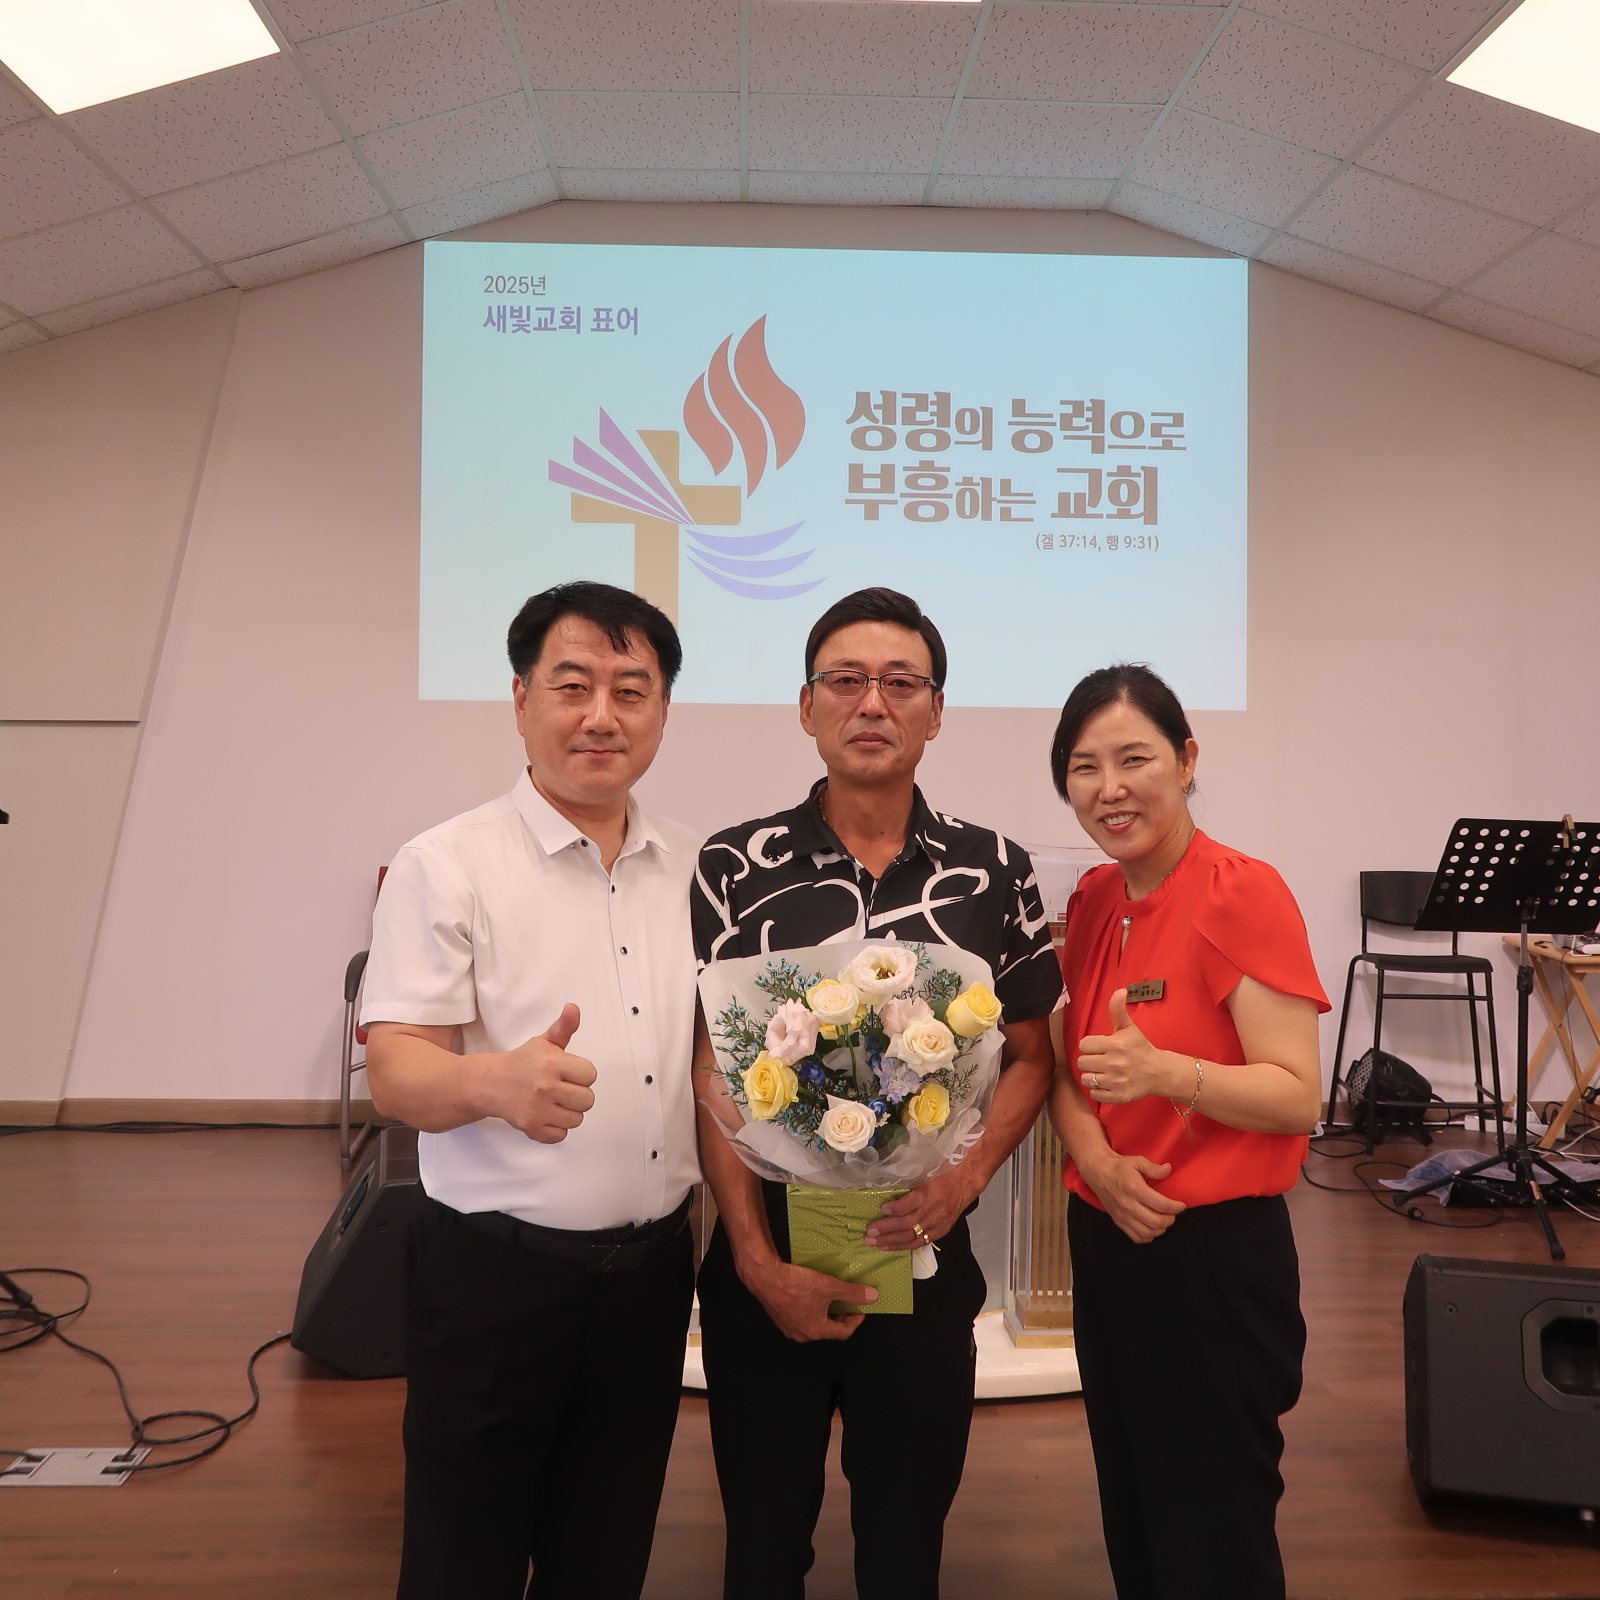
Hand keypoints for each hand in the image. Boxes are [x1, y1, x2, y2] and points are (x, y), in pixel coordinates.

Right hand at [476, 1004, 596, 1143]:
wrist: (490, 1083)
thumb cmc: (522, 1063)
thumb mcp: (544, 1042)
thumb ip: (564, 1027)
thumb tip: (574, 1009)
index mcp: (552, 1063)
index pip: (590, 1075)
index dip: (581, 1074)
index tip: (568, 1072)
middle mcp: (545, 1086)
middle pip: (588, 1100)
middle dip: (577, 1094)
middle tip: (561, 1088)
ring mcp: (538, 1109)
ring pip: (577, 1119)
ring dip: (568, 1112)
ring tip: (554, 1101)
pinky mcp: (531, 1128)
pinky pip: (561, 1135)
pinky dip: (555, 1129)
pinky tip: (546, 1115)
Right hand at [742, 1258, 876, 1341]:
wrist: (765, 1277)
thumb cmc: (797, 1284)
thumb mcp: (829, 1286)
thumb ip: (852, 1292)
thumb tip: (873, 1296)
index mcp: (816, 1331)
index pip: (843, 1332)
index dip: (855, 1319)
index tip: (860, 1307)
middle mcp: (802, 1334)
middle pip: (828, 1329)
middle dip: (840, 1316)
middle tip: (846, 1301)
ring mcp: (789, 1328)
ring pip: (814, 1323)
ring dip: (824, 1313)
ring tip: (830, 1297)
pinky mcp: (780, 1318)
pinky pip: (801, 1317)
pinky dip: (811, 1309)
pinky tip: (810, 1295)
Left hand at [864, 1167, 977, 1251]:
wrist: (967, 1180)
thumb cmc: (943, 1171)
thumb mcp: (925, 1170)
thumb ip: (907, 1180)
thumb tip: (885, 1187)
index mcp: (928, 1192)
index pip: (909, 1205)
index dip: (894, 1209)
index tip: (881, 1209)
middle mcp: (933, 1210)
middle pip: (906, 1224)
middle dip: (886, 1230)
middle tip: (869, 1234)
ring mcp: (937, 1222)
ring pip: (912, 1236)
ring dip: (891, 1242)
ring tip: (875, 1244)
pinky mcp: (941, 1230)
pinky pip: (921, 1242)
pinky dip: (905, 1246)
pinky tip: (891, 1247)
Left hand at [1076, 990, 1182, 1104]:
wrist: (1159, 1072)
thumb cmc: (1140, 1048)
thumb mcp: (1129, 1028)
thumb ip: (1118, 1010)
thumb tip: (1119, 991)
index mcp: (1115, 1045)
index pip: (1084, 1045)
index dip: (1090, 1045)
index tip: (1099, 1047)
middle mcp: (1115, 1064)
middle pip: (1082, 1062)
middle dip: (1090, 1060)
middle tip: (1100, 1059)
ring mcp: (1116, 1081)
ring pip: (1086, 1079)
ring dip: (1092, 1075)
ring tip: (1102, 1072)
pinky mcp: (1118, 1096)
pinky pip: (1094, 1094)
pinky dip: (1098, 1090)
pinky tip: (1107, 1083)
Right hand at [1081, 1152, 1185, 1243]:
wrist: (1098, 1172)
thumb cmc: (1120, 1167)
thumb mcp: (1137, 1161)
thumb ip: (1154, 1168)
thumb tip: (1168, 1169)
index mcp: (1135, 1189)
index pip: (1161, 1205)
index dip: (1176, 1207)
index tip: (1181, 1205)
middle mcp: (1128, 1205)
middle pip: (1156, 1222)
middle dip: (1170, 1219)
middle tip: (1173, 1213)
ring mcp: (1123, 1216)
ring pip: (1148, 1233)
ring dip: (1160, 1229)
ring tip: (1163, 1220)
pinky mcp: (1118, 1222)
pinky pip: (1136, 1238)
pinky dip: (1148, 1236)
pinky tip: (1151, 1227)